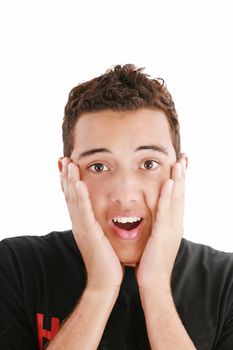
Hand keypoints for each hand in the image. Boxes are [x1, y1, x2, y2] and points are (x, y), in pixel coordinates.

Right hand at [60, 157, 123, 291]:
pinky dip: (80, 197)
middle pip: (70, 196)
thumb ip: (97, 225)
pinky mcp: (89, 233)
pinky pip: (84, 212)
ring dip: (71, 181)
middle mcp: (78, 223)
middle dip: (67, 177)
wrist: (105, 280)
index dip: (69, 182)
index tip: (68, 166)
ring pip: (74, 200)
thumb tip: (98, 215)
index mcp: (82, 223)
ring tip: (69, 164)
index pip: (73, 199)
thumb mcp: (99, 237)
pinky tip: (79, 184)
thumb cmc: (106, 259)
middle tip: (64, 159)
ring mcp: (82, 228)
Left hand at [135, 157, 185, 290]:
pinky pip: (165, 212)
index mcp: (173, 224)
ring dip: (178, 180)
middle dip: (183, 175)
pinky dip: (168, 197)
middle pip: (181, 195)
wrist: (153, 283)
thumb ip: (158, 225)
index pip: (178, 198)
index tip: (180, 165)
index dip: (180, 181)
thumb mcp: (157, 239)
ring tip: (180, 163)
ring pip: (176, 200)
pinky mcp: (163, 235)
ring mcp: (171, 229)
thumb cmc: (152, 261)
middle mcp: (175, 224)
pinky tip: (170, 183)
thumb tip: (155, 215)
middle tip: (184, 157)